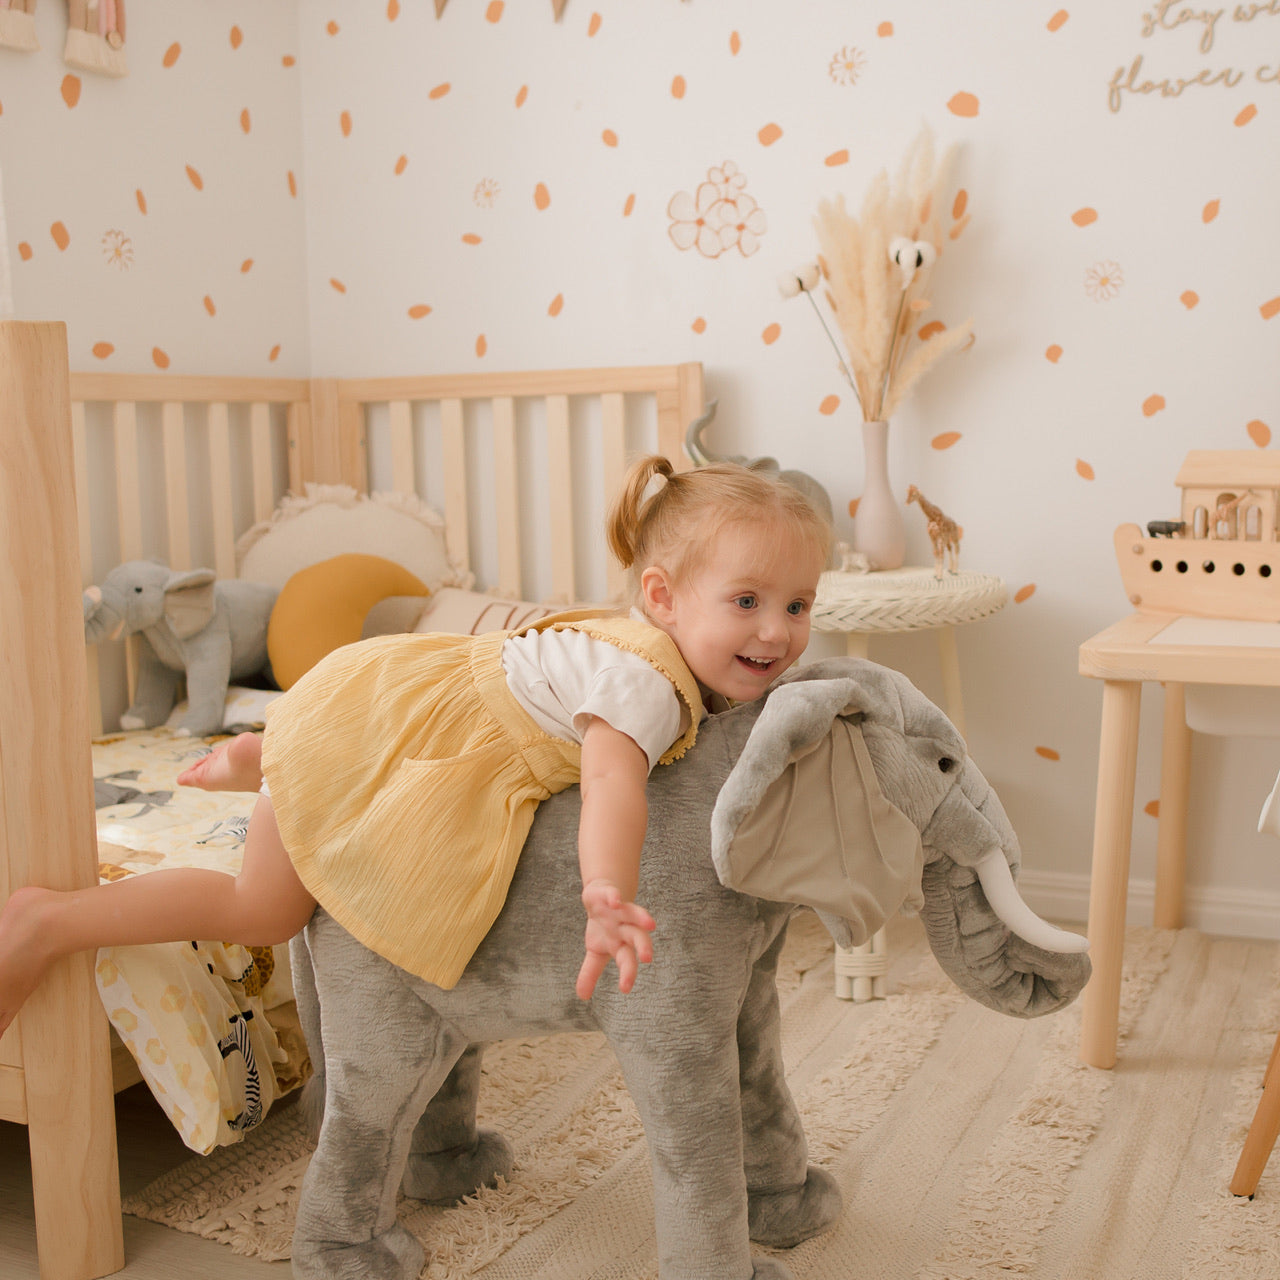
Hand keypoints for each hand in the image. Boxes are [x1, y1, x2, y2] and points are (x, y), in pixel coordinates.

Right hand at [576, 879, 655, 999]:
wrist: (604, 897)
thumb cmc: (603, 929)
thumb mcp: (595, 951)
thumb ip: (590, 973)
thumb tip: (582, 997)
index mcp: (620, 944)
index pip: (626, 960)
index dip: (627, 973)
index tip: (625, 989)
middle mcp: (624, 928)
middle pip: (637, 937)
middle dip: (643, 947)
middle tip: (648, 958)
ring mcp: (619, 910)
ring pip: (633, 914)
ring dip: (641, 918)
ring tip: (650, 924)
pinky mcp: (610, 894)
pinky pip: (613, 895)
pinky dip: (614, 897)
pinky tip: (615, 901)